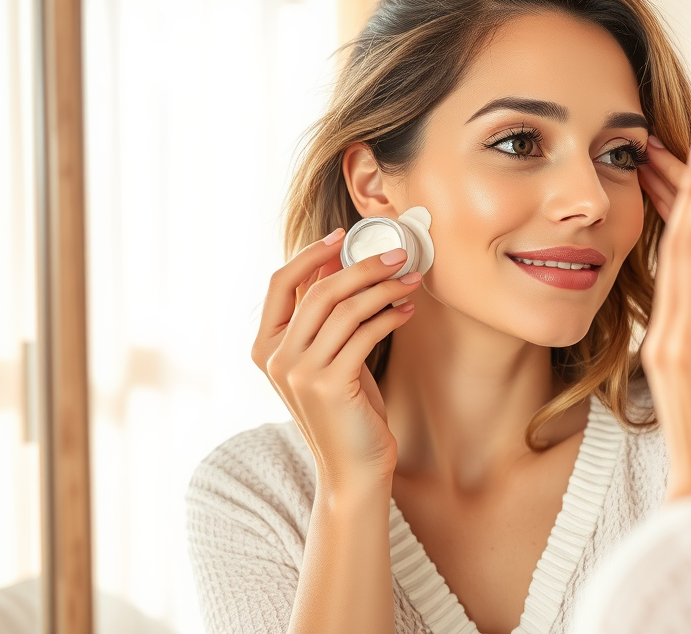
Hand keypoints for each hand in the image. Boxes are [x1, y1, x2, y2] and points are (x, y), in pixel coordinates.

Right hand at [251, 229, 421, 491]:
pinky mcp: (330, 385)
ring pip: (345, 308)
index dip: (310, 254)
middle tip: (397, 255)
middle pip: (319, 290)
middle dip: (361, 265)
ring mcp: (299, 372)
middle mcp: (276, 358)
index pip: (279, 283)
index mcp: (266, 346)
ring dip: (383, 288)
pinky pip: (365, 333)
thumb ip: (323, 319)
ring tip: (410, 280)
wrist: (354, 470)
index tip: (343, 236)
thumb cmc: (346, 411)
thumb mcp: (327, 359)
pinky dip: (390, 315)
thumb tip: (339, 265)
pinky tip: (407, 311)